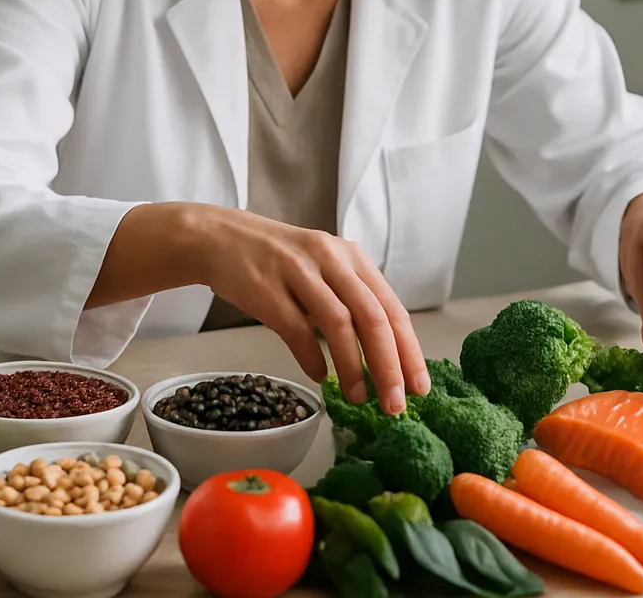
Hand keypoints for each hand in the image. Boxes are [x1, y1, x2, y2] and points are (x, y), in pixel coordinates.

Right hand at [177, 205, 428, 414]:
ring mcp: (299, 272)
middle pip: (373, 317)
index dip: (409, 351)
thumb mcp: (325, 269)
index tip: (419, 387)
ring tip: (359, 397)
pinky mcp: (267, 289)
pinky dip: (312, 358)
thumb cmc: (280, 261)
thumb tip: (384, 358)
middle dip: (389, 366)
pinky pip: (297, 329)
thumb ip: (352, 302)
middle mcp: (332, 260)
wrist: (222, 238)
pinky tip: (320, 377)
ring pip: (339, 323)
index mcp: (353, 257)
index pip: (392, 309)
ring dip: (353, 367)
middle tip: (396, 404)